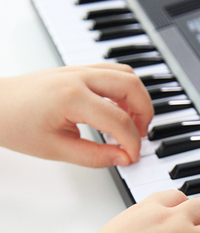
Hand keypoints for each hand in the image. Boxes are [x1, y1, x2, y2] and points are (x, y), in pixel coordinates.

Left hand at [0, 63, 152, 167]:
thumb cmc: (16, 124)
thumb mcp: (57, 150)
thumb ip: (95, 157)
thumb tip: (123, 158)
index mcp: (72, 98)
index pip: (119, 120)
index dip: (132, 143)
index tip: (131, 157)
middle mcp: (79, 77)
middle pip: (132, 87)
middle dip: (145, 114)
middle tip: (140, 136)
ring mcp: (79, 69)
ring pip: (126, 75)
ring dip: (137, 100)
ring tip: (132, 123)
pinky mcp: (78, 70)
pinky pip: (114, 72)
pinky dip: (126, 91)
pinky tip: (120, 110)